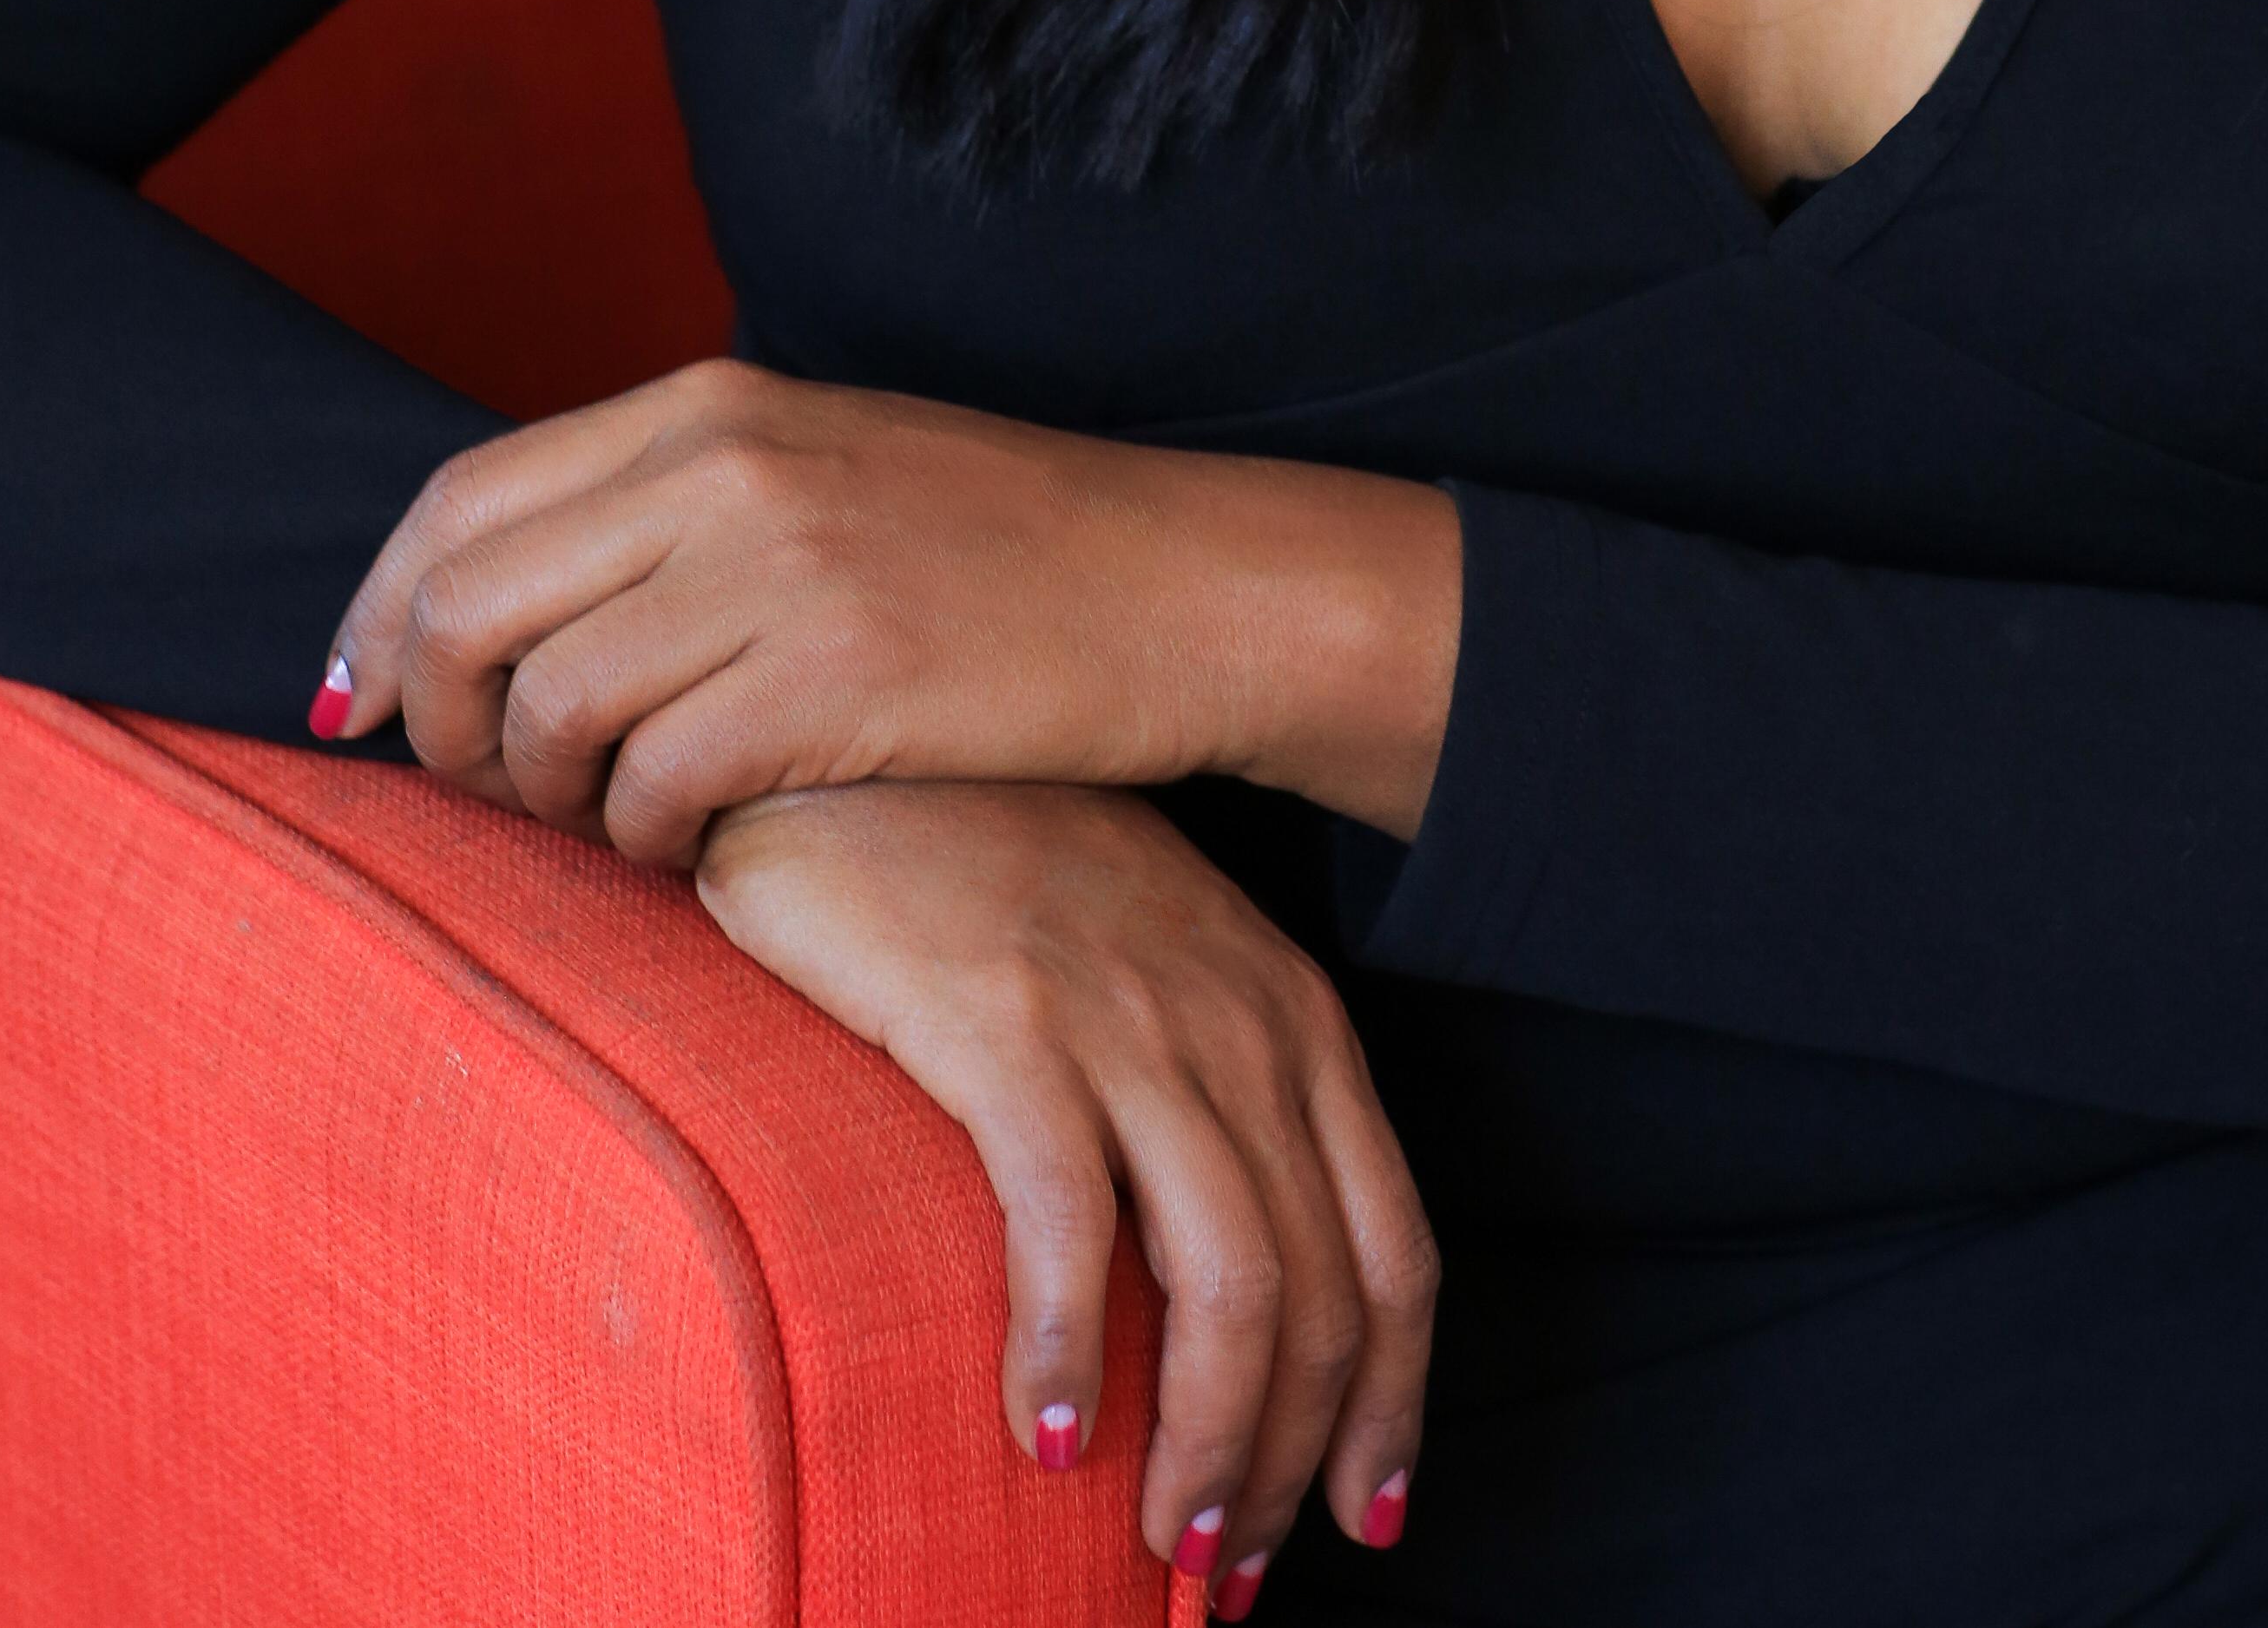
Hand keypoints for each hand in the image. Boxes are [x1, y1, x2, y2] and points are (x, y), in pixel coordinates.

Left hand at [317, 357, 1460, 865]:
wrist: (1183, 587)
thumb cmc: (996, 550)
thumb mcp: (817, 468)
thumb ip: (668, 504)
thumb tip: (495, 599)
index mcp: (707, 406)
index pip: (458, 501)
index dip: (376, 615)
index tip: (352, 709)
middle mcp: (725, 466)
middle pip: (468, 605)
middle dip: (436, 723)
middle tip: (480, 792)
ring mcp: (783, 567)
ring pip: (547, 705)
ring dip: (541, 795)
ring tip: (601, 821)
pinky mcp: (838, 677)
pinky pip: (656, 784)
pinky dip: (643, 836)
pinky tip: (691, 844)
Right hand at [695, 777, 1433, 1604]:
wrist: (872, 723)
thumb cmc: (992, 856)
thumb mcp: (1144, 963)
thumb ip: (1193, 1094)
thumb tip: (1207, 1281)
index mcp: (1289, 1016)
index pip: (1395, 1246)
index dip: (1393, 1402)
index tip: (1367, 1516)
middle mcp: (1237, 1023)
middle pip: (1322, 1289)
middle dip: (1290, 1459)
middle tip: (1226, 1572)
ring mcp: (1130, 1021)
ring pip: (1230, 1279)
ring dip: (1204, 1440)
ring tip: (1158, 1540)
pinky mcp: (1007, 1024)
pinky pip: (1068, 1223)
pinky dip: (1063, 1348)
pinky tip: (1040, 1429)